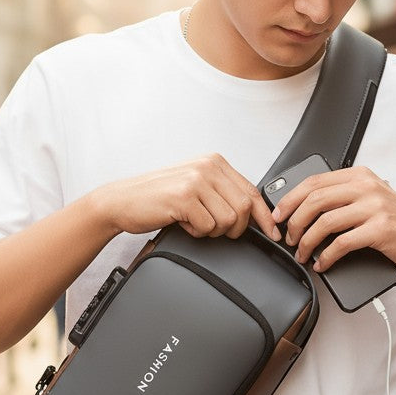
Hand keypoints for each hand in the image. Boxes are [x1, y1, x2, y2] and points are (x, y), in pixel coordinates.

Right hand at [90, 154, 281, 241]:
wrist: (122, 200)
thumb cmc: (158, 197)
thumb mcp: (195, 185)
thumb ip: (222, 192)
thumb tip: (254, 213)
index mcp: (214, 162)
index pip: (252, 191)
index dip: (265, 216)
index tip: (273, 232)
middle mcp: (208, 167)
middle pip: (245, 208)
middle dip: (235, 228)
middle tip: (214, 229)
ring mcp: (196, 180)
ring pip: (229, 220)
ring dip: (213, 231)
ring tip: (194, 222)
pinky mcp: (184, 197)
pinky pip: (208, 227)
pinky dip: (197, 233)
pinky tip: (183, 223)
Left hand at [269, 166, 395, 270]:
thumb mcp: (370, 199)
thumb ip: (343, 197)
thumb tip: (302, 209)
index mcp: (360, 176)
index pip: (314, 182)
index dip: (290, 199)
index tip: (277, 216)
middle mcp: (366, 187)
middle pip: (315, 200)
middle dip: (294, 222)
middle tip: (287, 238)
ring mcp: (374, 207)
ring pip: (325, 222)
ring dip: (307, 242)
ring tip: (302, 254)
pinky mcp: (380, 229)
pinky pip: (342, 243)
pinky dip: (326, 256)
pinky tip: (322, 263)